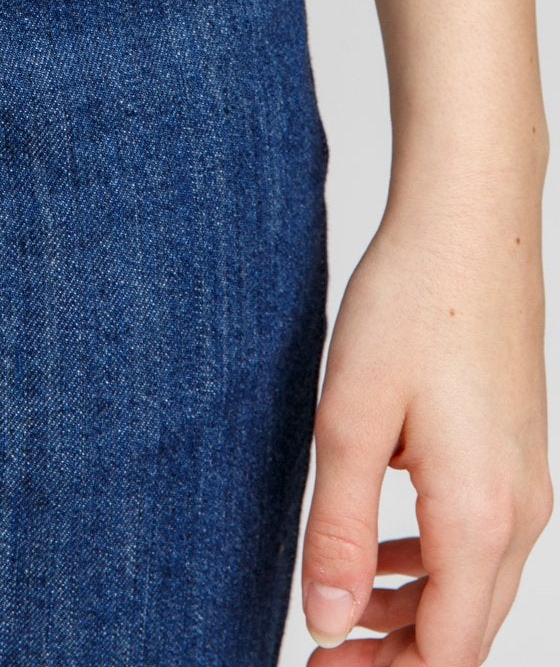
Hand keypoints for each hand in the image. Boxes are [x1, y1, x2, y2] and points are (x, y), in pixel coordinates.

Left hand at [299, 191, 551, 663]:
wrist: (470, 223)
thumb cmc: (410, 304)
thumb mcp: (350, 419)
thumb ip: (339, 531)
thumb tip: (327, 624)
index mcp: (479, 517)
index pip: (448, 655)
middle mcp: (519, 512)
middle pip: (467, 634)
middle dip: (395, 659)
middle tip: (320, 652)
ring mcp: (526, 482)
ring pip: (476, 589)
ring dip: (412, 613)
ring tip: (341, 602)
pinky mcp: (517, 452)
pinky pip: (483, 541)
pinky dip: (432, 563)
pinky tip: (382, 541)